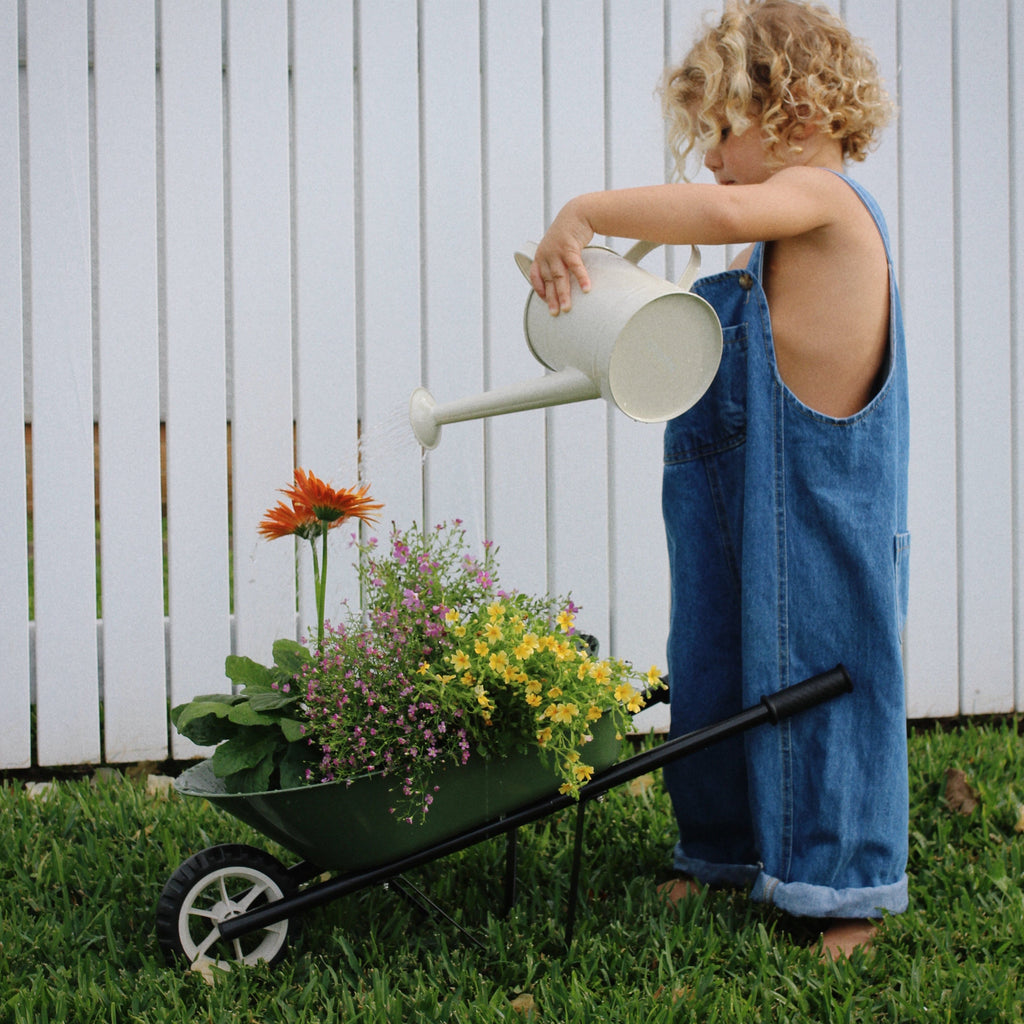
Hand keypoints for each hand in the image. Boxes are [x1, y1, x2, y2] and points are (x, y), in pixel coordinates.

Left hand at [529, 199, 594, 314]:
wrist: (577, 213)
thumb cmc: (568, 233)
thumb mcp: (556, 247)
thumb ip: (556, 263)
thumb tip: (560, 281)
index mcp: (541, 256)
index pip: (536, 277)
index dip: (539, 291)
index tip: (545, 303)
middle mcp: (546, 255)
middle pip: (549, 281)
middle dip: (552, 299)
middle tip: (556, 313)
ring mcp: (557, 251)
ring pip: (560, 277)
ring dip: (564, 294)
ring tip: (567, 308)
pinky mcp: (569, 247)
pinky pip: (575, 266)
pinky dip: (581, 278)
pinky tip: (586, 289)